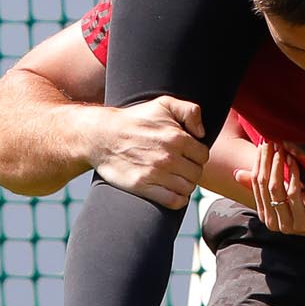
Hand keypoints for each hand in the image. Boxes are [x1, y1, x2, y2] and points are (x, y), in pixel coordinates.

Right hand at [91, 97, 208, 208]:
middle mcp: (168, 157)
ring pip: (187, 188)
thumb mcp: (163, 104)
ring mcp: (155, 173)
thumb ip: (190, 111)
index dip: (196, 155)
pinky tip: (172, 192)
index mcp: (176, 137)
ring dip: (184, 185)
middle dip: (191, 170)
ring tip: (175, 178)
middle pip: (196, 173)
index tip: (186, 155)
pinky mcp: (143, 186)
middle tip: (180, 167)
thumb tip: (202, 133)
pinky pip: (173, 201)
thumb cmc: (134, 120)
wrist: (101, 136)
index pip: (202, 155)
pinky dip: (177, 199)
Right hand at [234, 140, 304, 238]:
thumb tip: (237, 173)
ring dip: (277, 165)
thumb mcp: (289, 190)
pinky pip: (292, 194)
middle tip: (271, 139)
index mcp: (266, 214)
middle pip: (262, 184)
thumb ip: (268, 183)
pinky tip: (294, 161)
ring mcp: (286, 225)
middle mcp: (272, 222)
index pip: (255, 182)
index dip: (258, 160)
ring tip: (281, 146)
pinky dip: (292, 175)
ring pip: (274, 189)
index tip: (264, 140)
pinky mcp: (302, 223)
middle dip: (266, 159)